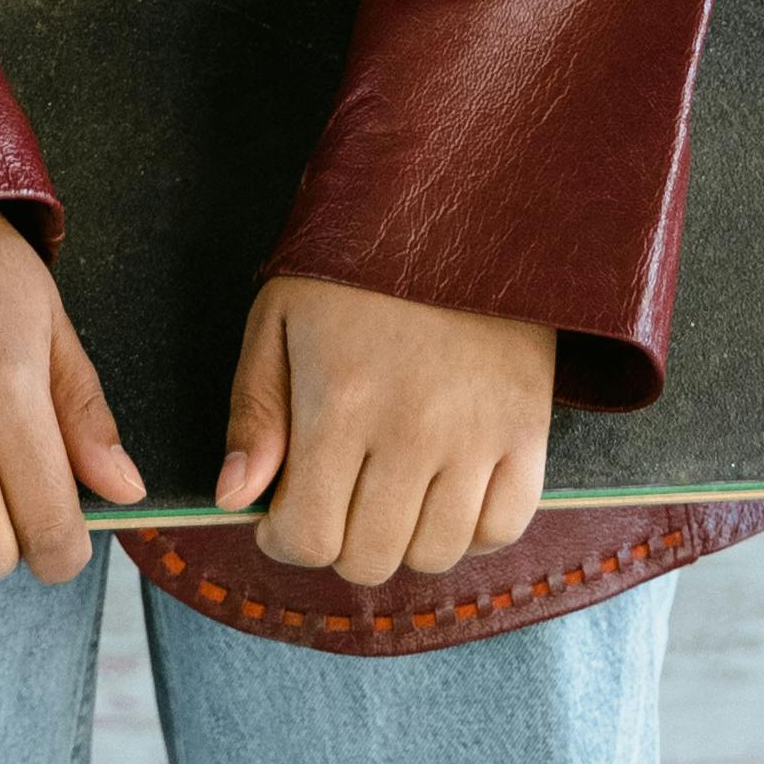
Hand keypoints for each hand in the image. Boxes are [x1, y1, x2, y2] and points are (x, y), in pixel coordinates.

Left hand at [214, 273, 555, 584]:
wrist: (460, 205)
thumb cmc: (356, 264)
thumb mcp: (280, 318)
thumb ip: (255, 412)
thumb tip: (234, 498)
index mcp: (340, 402)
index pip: (309, 536)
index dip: (284, 540)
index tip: (281, 517)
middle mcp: (412, 430)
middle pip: (371, 557)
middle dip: (338, 541)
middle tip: (336, 499)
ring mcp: (478, 434)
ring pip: (436, 553)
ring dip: (403, 540)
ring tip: (389, 494)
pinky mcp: (529, 428)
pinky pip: (505, 528)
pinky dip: (472, 531)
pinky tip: (446, 496)